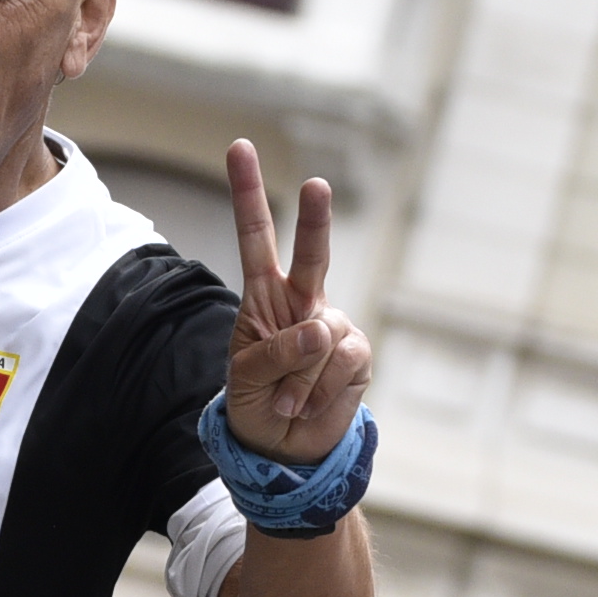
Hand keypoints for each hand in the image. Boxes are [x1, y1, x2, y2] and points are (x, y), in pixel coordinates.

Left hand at [222, 139, 371, 463]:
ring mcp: (334, 327)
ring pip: (321, 337)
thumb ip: (274, 352)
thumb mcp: (246, 379)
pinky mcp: (358, 356)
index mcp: (264, 296)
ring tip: (285, 402)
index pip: (256, 237)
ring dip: (296, 380)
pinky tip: (305, 407)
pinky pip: (340, 364)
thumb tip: (318, 329)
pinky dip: (317, 393)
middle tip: (317, 185)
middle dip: (316, 221)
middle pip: (311, 254)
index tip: (239, 147)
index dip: (248, 194)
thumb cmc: (256, 404)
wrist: (284, 450)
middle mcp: (303, 302)